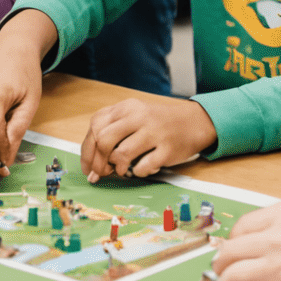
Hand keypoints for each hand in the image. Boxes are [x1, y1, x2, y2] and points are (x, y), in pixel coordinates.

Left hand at [80, 97, 216, 182]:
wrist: (193, 122)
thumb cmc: (157, 122)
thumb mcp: (134, 115)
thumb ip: (112, 130)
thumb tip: (91, 162)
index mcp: (126, 107)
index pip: (96, 127)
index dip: (87, 151)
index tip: (88, 167)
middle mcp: (138, 117)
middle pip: (104, 140)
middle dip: (99, 162)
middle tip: (103, 173)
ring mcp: (153, 132)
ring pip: (121, 154)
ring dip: (118, 168)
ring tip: (124, 169)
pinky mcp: (167, 150)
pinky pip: (142, 167)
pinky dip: (138, 172)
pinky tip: (142, 168)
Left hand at [210, 199, 280, 280]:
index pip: (251, 220)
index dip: (241, 236)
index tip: (239, 247)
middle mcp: (276, 223)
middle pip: (237, 235)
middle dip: (227, 251)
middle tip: (225, 263)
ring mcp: (272, 246)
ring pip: (231, 254)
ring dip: (222, 268)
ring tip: (221, 279)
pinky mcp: (272, 270)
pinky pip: (237, 274)